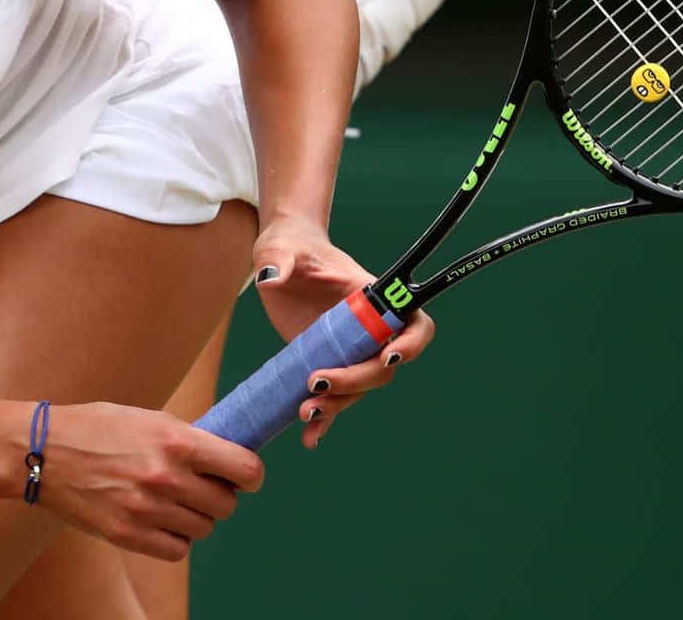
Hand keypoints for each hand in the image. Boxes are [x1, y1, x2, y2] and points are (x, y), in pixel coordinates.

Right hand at [33, 401, 264, 560]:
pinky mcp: (126, 535)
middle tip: (201, 487)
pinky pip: (177, 550)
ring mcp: (145, 510)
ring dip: (196, 518)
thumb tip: (230, 457)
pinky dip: (176, 539)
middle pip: (226, 504)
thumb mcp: (149, 419)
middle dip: (220, 496)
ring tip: (173, 502)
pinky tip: (161, 522)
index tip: (246, 477)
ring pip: (203, 528)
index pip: (244, 469)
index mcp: (176, 441)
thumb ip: (189, 439)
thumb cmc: (98, 428)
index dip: (251, 476)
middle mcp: (165, 476)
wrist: (42, 451)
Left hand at [251, 218, 435, 448]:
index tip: (388, 357)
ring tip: (304, 412)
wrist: (281, 259)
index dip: (411, 343)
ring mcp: (348, 349)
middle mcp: (367, 327)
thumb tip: (270, 279)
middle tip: (315, 381)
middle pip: (382, 366)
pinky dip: (325, 420)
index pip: (411, 322)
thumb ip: (278, 259)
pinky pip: (335, 397)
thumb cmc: (291, 245)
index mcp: (370, 296)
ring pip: (361, 388)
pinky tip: (309, 437)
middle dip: (355, 381)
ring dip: (338, 405)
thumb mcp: (282, 248)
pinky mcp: (327, 362)